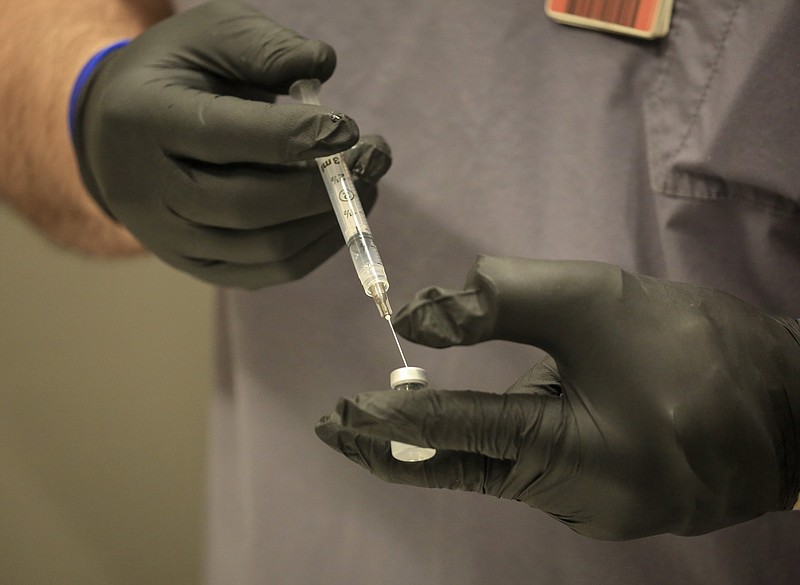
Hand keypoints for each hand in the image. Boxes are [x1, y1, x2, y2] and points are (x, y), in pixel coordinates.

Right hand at [71, 0, 390, 287]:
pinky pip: (267, 271)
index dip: (294, 136)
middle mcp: (146, 188)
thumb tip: (324, 65)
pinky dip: (316, 248)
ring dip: (329, 221)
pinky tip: (339, 216)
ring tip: (367, 185)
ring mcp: (169, 238)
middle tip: (373, 159)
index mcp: (142, 118)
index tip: (350, 129)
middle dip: (323, 187)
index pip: (225, 135)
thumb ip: (264, 45)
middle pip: (250, 204)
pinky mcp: (196, 265)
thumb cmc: (176, 75)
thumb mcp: (210, 35)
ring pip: (265, 246)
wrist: (118, 132)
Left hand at [316, 256, 799, 539]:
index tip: (343, 413)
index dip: (399, 419)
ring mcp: (590, 513)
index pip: (465, 434)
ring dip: (455, 435)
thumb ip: (502, 298)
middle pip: (467, 467)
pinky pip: (532, 468)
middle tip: (336, 427)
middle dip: (398, 446)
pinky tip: (502, 420)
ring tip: (416, 410)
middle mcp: (575, 502)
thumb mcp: (595, 298)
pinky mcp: (602, 504)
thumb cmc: (694, 347)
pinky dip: (499, 441)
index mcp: (576, 457)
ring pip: (499, 466)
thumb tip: (420, 317)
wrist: (788, 404)